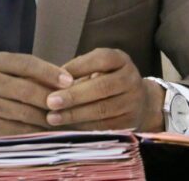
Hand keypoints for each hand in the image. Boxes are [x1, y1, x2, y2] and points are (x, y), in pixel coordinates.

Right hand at [0, 52, 73, 139]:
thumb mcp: (5, 69)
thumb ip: (30, 72)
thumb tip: (66, 80)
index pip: (26, 64)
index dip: (49, 72)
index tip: (69, 80)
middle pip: (27, 90)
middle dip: (52, 98)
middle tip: (72, 102)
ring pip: (26, 113)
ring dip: (49, 117)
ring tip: (66, 117)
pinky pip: (20, 130)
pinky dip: (38, 131)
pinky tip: (51, 130)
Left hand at [44, 48, 164, 131]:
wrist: (139, 101)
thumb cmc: (106, 78)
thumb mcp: (96, 65)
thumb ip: (78, 69)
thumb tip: (52, 80)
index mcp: (120, 59)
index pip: (100, 59)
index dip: (77, 67)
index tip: (55, 76)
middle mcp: (131, 79)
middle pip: (102, 87)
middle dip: (74, 96)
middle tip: (50, 101)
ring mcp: (133, 102)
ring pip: (102, 110)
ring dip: (75, 115)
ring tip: (54, 117)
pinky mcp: (130, 124)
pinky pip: (105, 127)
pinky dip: (84, 128)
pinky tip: (67, 127)